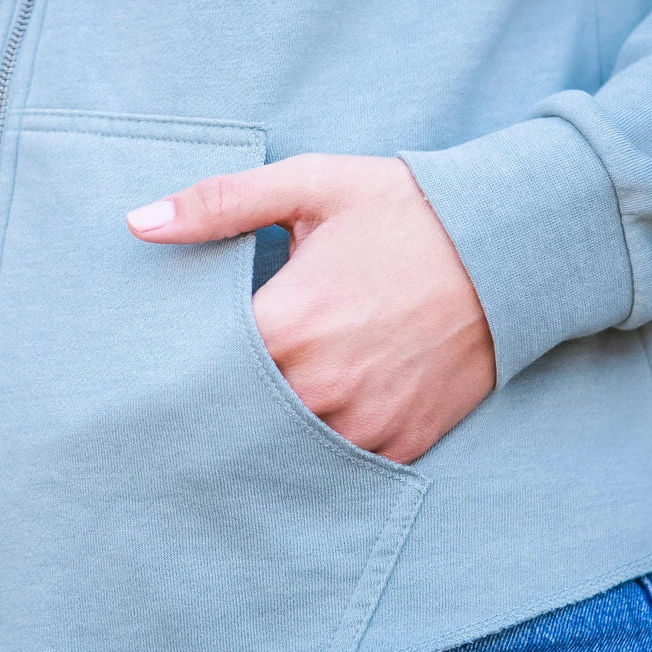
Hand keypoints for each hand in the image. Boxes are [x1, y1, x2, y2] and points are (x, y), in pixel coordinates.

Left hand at [126, 155, 494, 462]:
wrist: (513, 245)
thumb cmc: (406, 211)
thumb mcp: (310, 186)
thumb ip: (219, 205)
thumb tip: (138, 223)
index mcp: (288, 323)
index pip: (200, 371)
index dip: (180, 367)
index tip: (162, 365)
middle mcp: (322, 385)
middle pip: (237, 417)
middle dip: (217, 407)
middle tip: (190, 404)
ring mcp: (366, 421)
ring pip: (285, 450)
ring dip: (267, 434)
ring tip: (250, 414)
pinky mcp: (403, 441)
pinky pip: (341, 466)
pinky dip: (319, 451)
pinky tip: (306, 427)